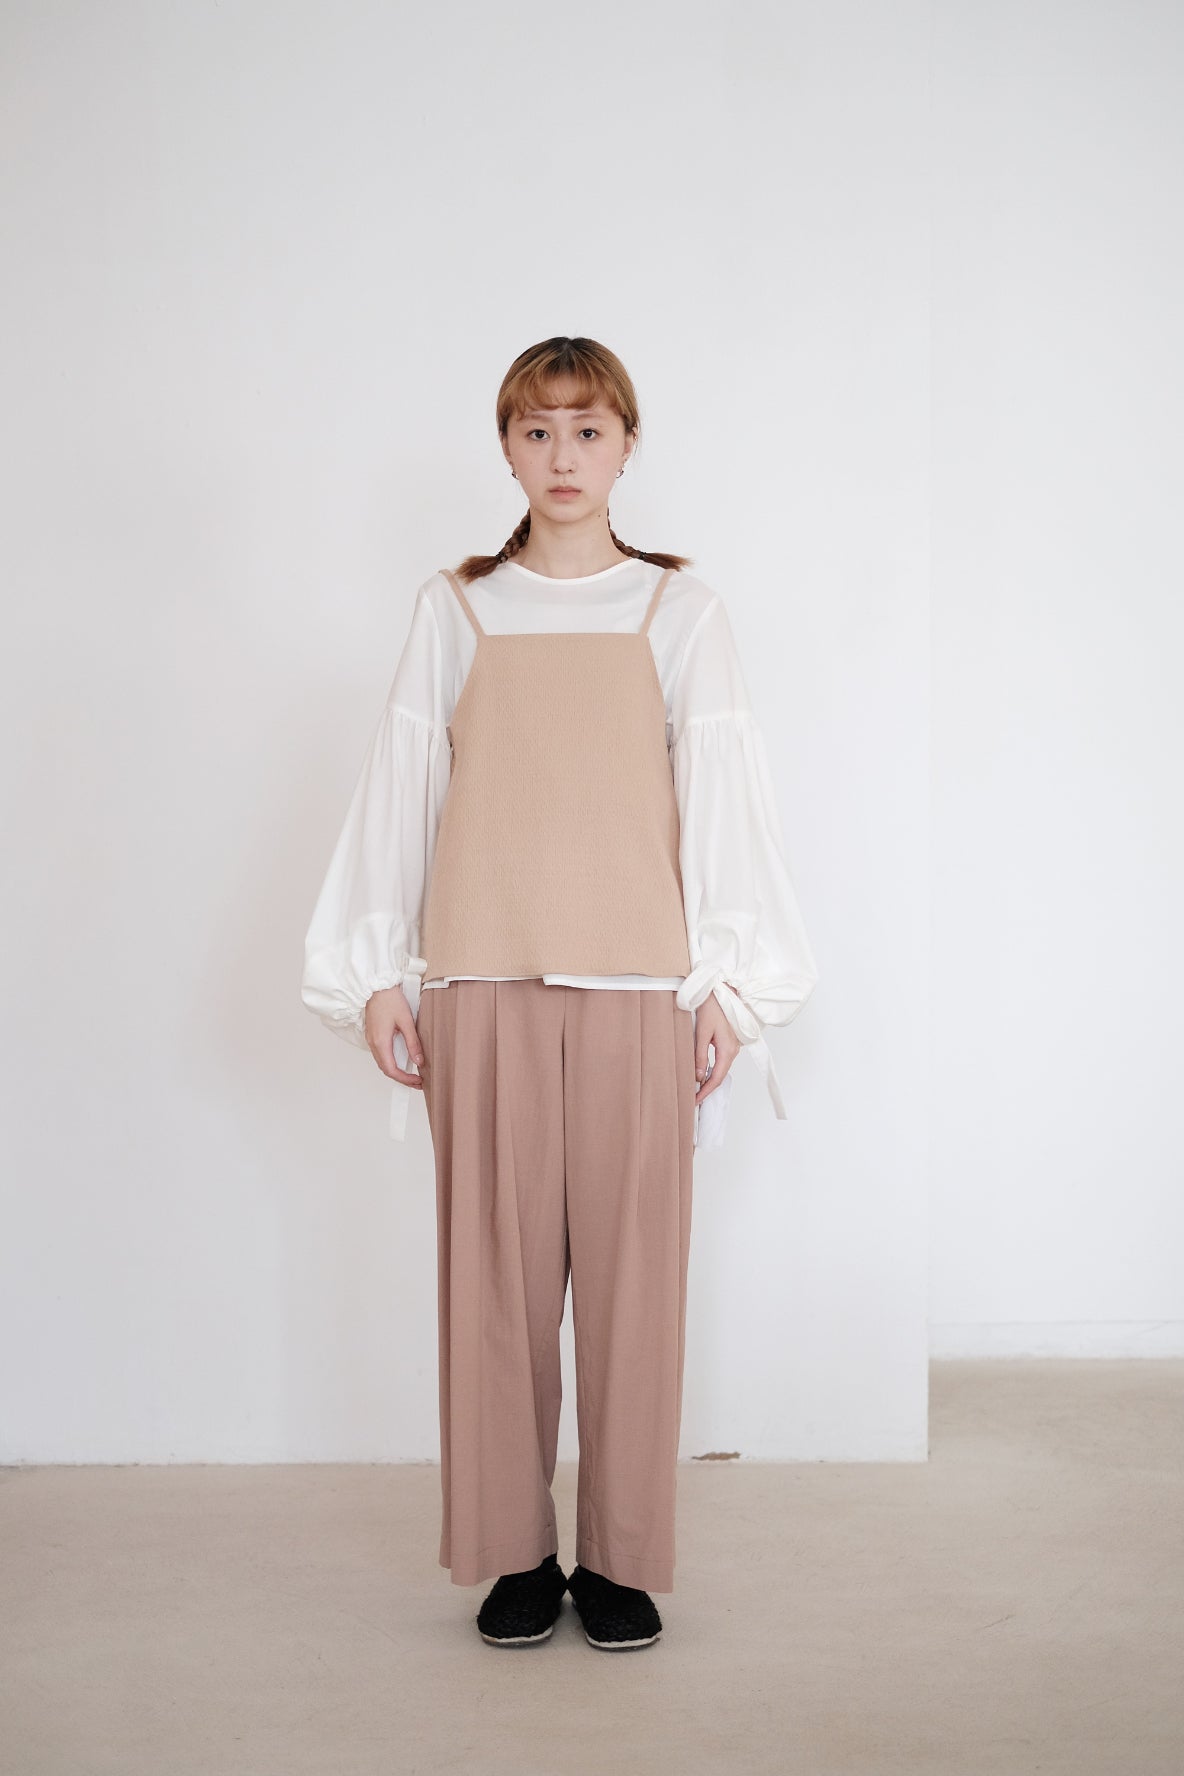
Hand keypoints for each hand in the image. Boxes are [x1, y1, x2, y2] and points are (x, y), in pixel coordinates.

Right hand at [364, 985, 424, 1087]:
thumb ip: (413, 1043)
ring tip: (411, 1073)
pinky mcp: (373, 1034)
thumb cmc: (390, 999)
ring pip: (383, 1062)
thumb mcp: (406, 1021)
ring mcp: (371, 1039)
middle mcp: (373, 1043)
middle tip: (417, 1081)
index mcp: (381, 1042)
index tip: (417, 1081)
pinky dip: (391, 1061)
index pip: (391, 1070)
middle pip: (386, 1069)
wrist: (377, 986)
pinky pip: (381, 1054)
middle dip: (401, 1078)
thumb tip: (419, 1061)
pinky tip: (402, 1059)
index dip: (405, 1079)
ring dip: (396, 1070)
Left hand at [693, 990, 740, 1107]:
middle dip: (707, 1089)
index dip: (705, 1092)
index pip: (716, 1078)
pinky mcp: (729, 1043)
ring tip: (695, 1089)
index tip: (694, 1101)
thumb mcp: (702, 1032)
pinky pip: (721, 1061)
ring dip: (709, 1080)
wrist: (722, 991)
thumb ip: (700, 1055)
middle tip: (692, 1099)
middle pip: (719, 1076)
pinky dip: (712, 1070)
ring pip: (720, 1069)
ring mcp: (733, 1047)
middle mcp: (733, 1051)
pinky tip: (702, 1073)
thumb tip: (698, 1076)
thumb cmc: (713, 1007)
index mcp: (728, 1050)